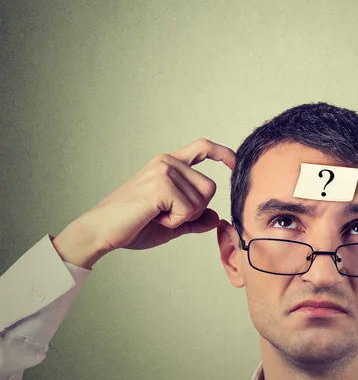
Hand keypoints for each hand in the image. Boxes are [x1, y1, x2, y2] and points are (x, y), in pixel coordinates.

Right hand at [63, 138, 235, 254]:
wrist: (101, 232)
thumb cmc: (132, 225)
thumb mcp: (171, 223)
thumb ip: (194, 219)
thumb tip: (216, 216)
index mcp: (168, 164)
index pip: (202, 147)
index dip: (223, 153)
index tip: (234, 163)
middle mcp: (167, 161)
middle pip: (210, 187)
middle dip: (195, 210)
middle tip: (164, 214)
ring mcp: (164, 170)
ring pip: (202, 200)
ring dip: (183, 217)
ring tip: (156, 215)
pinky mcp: (161, 184)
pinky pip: (189, 209)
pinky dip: (175, 221)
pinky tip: (154, 217)